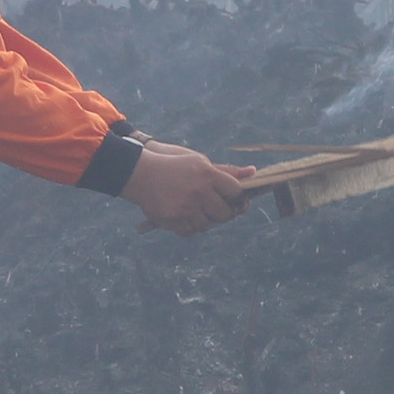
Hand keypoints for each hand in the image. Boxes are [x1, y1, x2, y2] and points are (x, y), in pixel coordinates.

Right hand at [122, 142, 252, 235]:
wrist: (140, 173)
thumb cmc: (174, 165)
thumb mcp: (199, 162)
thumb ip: (225, 171)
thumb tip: (253, 172)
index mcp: (207, 174)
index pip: (236, 191)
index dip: (235, 196)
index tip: (231, 196)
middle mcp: (199, 192)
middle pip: (224, 213)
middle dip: (221, 211)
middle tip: (213, 206)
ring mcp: (185, 208)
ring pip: (207, 225)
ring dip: (204, 219)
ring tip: (194, 208)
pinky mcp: (173, 220)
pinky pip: (190, 231)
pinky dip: (189, 226)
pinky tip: (183, 215)